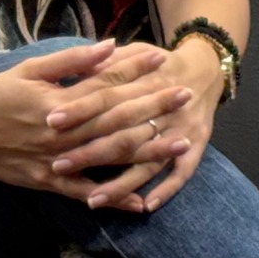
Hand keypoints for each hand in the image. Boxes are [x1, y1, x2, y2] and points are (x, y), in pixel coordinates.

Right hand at [0, 40, 193, 206]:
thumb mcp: (30, 68)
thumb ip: (71, 60)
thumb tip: (109, 46)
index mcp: (59, 102)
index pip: (106, 84)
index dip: (137, 72)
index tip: (166, 61)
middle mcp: (63, 133)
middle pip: (116, 119)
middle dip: (154, 107)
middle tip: (188, 96)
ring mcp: (57, 161)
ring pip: (108, 156)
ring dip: (146, 151)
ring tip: (180, 144)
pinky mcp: (47, 182)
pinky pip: (84, 193)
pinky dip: (112, 198)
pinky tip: (140, 202)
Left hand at [43, 38, 223, 212]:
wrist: (207, 67)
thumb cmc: (159, 63)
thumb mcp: (135, 51)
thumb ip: (108, 63)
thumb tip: (76, 67)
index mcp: (147, 82)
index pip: (108, 96)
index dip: (81, 109)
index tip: (51, 122)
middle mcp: (165, 108)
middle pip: (124, 133)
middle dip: (91, 152)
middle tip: (58, 166)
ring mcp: (182, 128)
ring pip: (150, 160)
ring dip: (123, 183)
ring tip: (93, 201)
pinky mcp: (198, 142)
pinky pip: (183, 170)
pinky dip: (168, 188)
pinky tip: (146, 206)